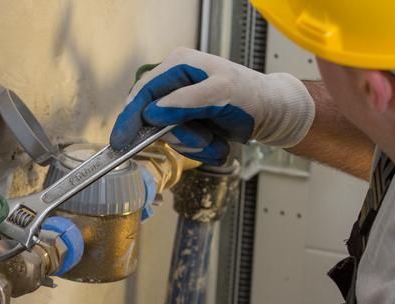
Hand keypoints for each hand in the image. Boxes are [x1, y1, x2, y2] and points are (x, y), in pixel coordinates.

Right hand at [110, 47, 314, 163]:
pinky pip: (182, 142)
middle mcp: (175, 83)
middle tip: (202, 139)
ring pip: (169, 135)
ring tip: (215, 140)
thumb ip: (184, 102)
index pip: (143, 93)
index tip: (122, 142)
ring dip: (193, 144)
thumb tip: (153, 112)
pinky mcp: (188, 120)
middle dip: (179, 135)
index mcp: (178, 65)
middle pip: (154, 119)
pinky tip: (216, 142)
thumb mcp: (219, 94)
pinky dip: (199, 148)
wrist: (272, 113)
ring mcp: (180, 104)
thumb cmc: (251, 96)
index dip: (130, 119)